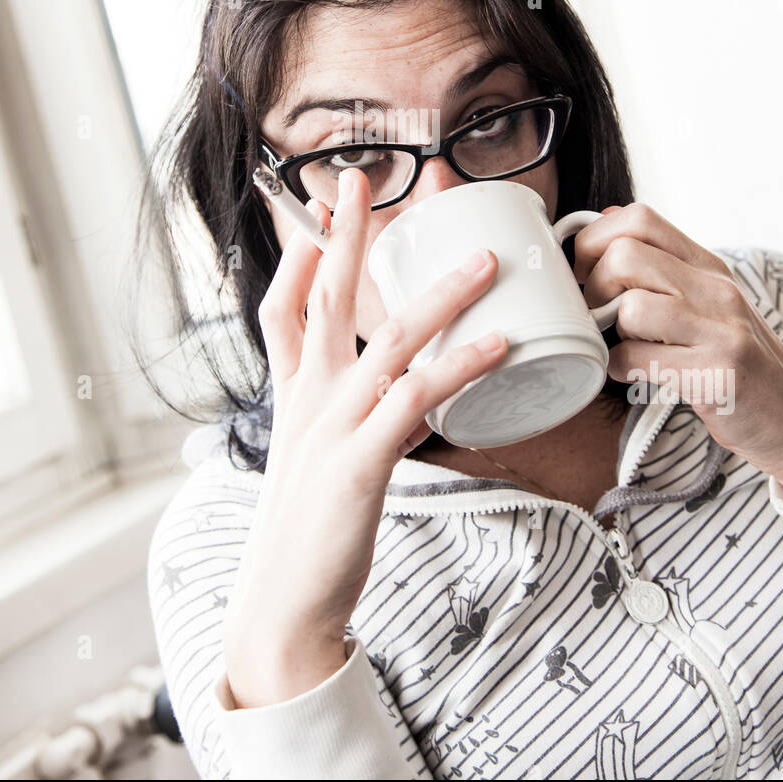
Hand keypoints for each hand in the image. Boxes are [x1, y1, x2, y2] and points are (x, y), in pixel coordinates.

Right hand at [222, 165, 509, 704]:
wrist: (285, 601)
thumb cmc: (308, 528)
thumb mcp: (310, 455)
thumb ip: (341, 410)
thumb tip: (390, 387)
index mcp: (293, 394)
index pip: (284, 308)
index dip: (299, 255)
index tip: (321, 210)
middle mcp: (309, 398)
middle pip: (326, 297)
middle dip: (346, 233)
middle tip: (361, 180)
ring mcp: (332, 425)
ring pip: (390, 339)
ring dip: (442, 292)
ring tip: (486, 260)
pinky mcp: (361, 462)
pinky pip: (417, 399)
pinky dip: (462, 365)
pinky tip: (498, 342)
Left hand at [573, 202, 782, 508]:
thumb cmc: (737, 359)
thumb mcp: (706, 300)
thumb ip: (661, 263)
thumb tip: (606, 217)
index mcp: (708, 266)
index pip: (640, 219)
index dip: (595, 240)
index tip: (586, 273)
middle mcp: (716, 290)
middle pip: (625, 256)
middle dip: (594, 286)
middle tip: (599, 314)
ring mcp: (720, 331)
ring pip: (631, 307)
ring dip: (610, 331)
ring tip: (624, 345)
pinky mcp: (717, 375)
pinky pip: (638, 359)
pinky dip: (619, 368)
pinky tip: (632, 373)